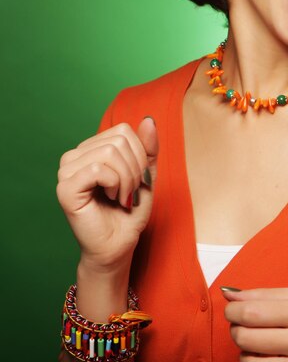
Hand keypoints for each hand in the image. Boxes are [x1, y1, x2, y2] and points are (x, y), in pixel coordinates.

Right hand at [56, 116, 158, 269]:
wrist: (119, 243)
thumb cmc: (131, 209)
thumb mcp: (147, 173)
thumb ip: (148, 147)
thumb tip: (148, 119)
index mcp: (91, 148)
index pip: (123, 130)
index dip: (140, 154)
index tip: (138, 178)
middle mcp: (74, 156)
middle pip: (118, 141)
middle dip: (135, 168)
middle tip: (130, 191)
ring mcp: (66, 172)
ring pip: (109, 153)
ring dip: (127, 179)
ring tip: (122, 196)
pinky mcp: (65, 189)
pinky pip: (98, 169)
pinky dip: (115, 184)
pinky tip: (111, 198)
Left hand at [222, 285, 287, 361]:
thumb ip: (268, 294)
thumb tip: (231, 294)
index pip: (251, 311)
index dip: (232, 311)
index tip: (232, 309)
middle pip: (245, 337)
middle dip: (237, 329)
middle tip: (244, 324)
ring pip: (248, 361)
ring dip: (246, 350)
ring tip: (260, 342)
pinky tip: (268, 356)